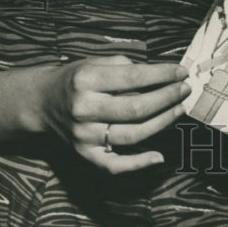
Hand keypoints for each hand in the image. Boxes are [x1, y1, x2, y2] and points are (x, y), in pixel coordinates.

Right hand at [37, 55, 189, 173]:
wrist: (43, 102)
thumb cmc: (76, 78)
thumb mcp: (95, 61)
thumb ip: (126, 66)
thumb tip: (162, 75)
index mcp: (86, 80)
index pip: (133, 77)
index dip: (162, 74)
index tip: (181, 71)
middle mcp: (84, 109)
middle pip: (136, 108)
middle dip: (167, 98)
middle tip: (184, 89)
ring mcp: (84, 135)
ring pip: (133, 134)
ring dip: (163, 122)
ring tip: (179, 109)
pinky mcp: (85, 154)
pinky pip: (115, 165)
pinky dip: (139, 163)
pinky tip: (159, 156)